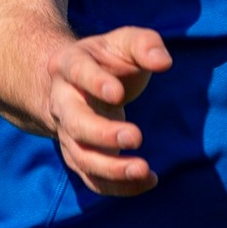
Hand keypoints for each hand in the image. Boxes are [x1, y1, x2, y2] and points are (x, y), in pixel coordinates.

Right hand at [43, 26, 173, 195]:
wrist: (77, 82)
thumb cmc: (108, 59)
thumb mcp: (125, 42)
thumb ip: (145, 45)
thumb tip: (164, 61)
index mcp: (69, 65)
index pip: (78, 72)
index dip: (95, 83)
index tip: (119, 94)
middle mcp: (62, 101)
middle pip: (74, 122)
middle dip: (102, 134)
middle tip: (136, 137)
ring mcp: (67, 133)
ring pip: (81, 157)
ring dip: (111, 169)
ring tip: (144, 170)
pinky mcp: (79, 156)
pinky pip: (93, 178)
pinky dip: (118, 186)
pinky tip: (147, 181)